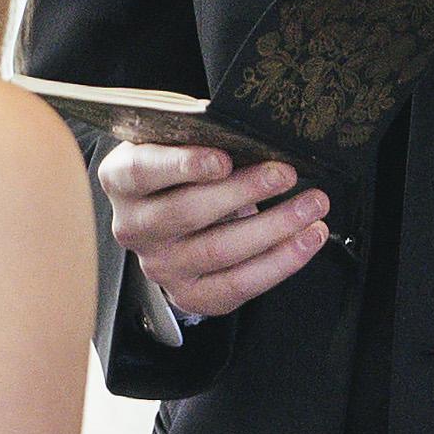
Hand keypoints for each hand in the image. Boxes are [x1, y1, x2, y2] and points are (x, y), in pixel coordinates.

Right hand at [102, 139, 328, 322]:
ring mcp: (158, 265)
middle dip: (243, 191)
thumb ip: (202, 139)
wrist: (171, 210)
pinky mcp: (188, 294)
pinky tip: (308, 238)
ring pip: (218, 251)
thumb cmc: (183, 166)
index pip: (143, 172)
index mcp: (121, 179)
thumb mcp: (180, 142)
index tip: (223, 159)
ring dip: (274, 227)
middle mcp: (133, 226)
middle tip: (286, 173)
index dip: (183, 165)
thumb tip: (255, 139)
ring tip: (312, 205)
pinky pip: (237, 285)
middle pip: (187, 212)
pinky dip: (280, 262)